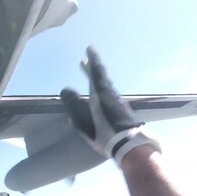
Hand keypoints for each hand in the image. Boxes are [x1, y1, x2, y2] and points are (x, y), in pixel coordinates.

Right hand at [60, 47, 160, 165]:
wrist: (131, 146)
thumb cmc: (105, 134)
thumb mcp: (83, 121)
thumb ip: (73, 105)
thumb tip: (65, 89)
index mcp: (101, 95)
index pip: (96, 72)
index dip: (93, 60)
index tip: (90, 49)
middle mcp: (111, 95)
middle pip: (102, 77)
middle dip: (92, 69)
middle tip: (85, 61)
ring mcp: (118, 103)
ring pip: (106, 86)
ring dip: (97, 80)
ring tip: (90, 78)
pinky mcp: (123, 111)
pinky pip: (110, 95)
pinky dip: (102, 90)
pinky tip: (99, 97)